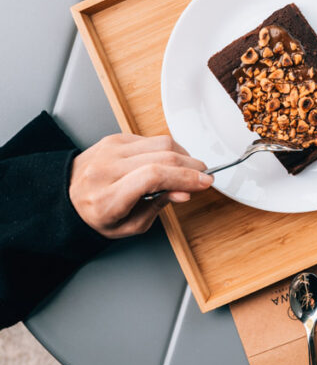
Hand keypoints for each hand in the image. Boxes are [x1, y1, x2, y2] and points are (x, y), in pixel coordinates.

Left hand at [70, 133, 213, 237]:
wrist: (66, 193)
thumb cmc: (96, 214)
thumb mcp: (127, 226)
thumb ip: (157, 208)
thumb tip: (183, 192)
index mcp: (107, 197)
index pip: (152, 177)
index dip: (184, 177)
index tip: (204, 182)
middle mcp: (106, 169)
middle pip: (161, 157)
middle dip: (191, 166)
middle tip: (203, 177)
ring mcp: (110, 149)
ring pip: (160, 143)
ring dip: (183, 155)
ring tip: (189, 169)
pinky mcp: (115, 138)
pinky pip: (151, 139)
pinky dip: (168, 150)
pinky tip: (172, 161)